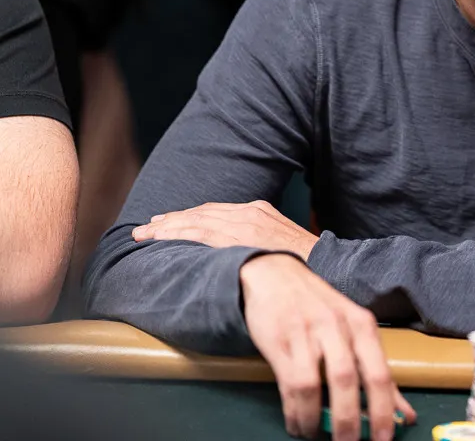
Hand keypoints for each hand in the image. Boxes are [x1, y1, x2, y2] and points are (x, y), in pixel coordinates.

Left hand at [132, 200, 319, 259]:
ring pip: (195, 220)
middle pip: (201, 213)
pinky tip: (160, 239)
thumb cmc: (308, 262)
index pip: (216, 212)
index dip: (190, 217)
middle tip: (147, 228)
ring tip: (144, 235)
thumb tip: (245, 259)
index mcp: (259, 211)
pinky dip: (178, 233)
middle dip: (172, 220)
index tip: (170, 222)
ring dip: (167, 227)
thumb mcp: (283, 245)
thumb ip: (261, 245)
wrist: (330, 263)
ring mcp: (245, 222)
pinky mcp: (240, 235)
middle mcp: (249, 212)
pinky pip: (201, 232)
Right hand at [240, 255, 415, 440]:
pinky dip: (295, 412)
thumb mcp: (354, 331)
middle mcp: (337, 326)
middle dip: (350, 421)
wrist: (275, 275)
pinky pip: (289, 384)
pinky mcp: (279, 340)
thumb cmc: (320, 308)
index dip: (385, 410)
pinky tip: (298, 424)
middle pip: (348, 380)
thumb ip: (377, 372)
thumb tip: (406, 416)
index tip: (386, 439)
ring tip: (317, 436)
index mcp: (362, 325)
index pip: (380, 373)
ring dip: (317, 419)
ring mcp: (306, 332)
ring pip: (315, 385)